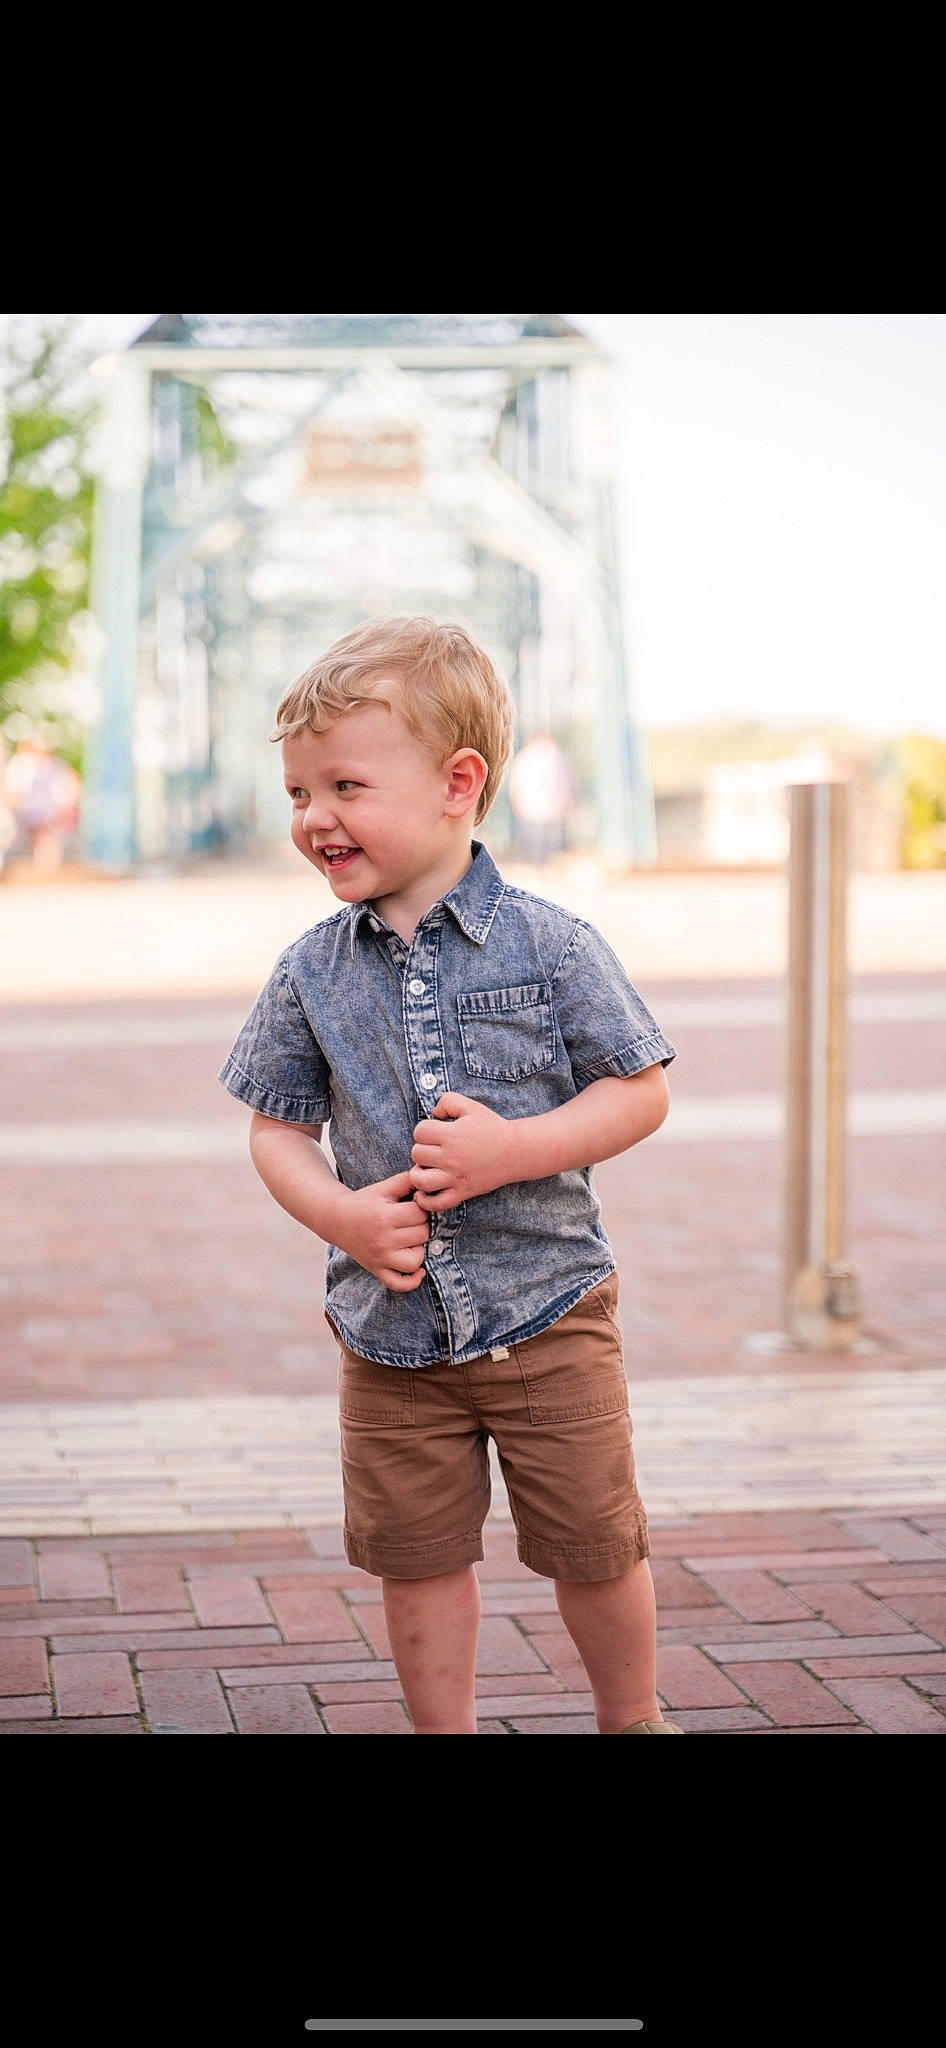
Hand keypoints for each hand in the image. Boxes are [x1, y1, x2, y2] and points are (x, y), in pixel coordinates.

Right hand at [336, 1171, 429, 1290]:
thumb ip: (407, 1180)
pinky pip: (399, 1284)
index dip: (422, 1208)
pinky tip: (418, 1269)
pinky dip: (412, 1281)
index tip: (414, 1206)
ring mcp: (380, 1258)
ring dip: (419, 1250)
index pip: (420, 1214)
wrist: (336, 1219)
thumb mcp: (384, 1187)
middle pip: (422, 1235)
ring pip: (415, 1260)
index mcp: (384, 1217)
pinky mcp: (377, 1270)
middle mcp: (382, 1240)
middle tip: (412, 1221)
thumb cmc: (364, 1201)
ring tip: (411, 1240)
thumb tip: (429, 1180)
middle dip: (422, 1226)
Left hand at [409, 1092, 514, 1210]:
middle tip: (432, 1150)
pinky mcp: (463, 1192)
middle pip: (417, 1154)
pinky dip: (426, 1201)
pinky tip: (424, 1193)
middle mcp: (451, 1157)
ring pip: (421, 1180)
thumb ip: (447, 1101)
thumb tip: (432, 1112)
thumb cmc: (492, 1127)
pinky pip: (437, 1204)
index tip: (433, 1132)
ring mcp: (456, 1177)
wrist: (515, 1151)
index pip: (419, 1132)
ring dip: (418, 1174)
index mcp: (452, 1135)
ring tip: (426, 1169)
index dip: (423, 1130)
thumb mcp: (471, 1106)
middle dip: (421, 1149)